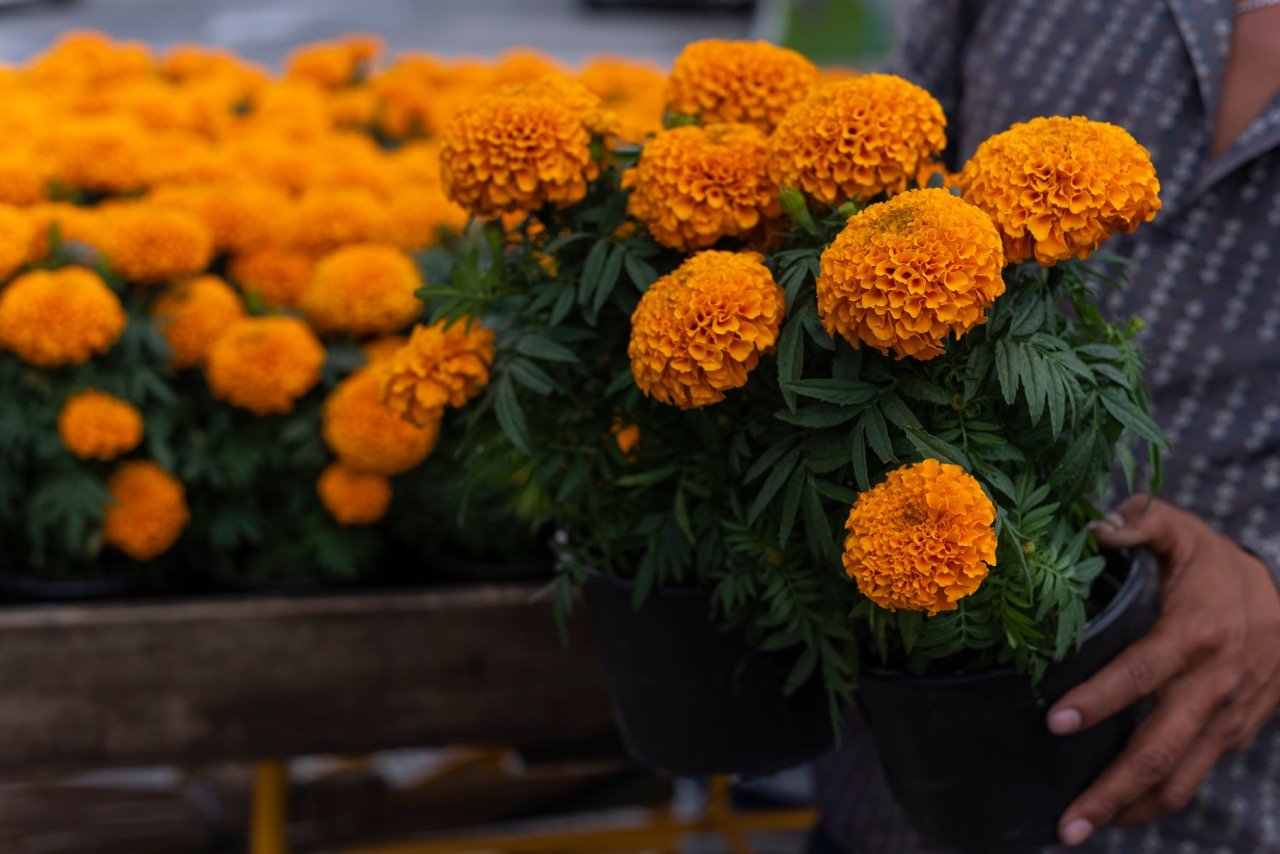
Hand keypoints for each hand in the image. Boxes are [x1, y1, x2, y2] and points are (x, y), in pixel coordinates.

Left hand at [1048, 495, 1279, 845]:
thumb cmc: (1215, 564)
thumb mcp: (1182, 531)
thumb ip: (1141, 521)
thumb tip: (1097, 524)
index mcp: (1197, 633)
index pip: (1141, 673)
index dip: (1099, 700)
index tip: (1053, 723)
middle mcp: (1215, 684)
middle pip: (1160, 748)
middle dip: (1111, 789)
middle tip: (1066, 823)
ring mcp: (1228, 716)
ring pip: (1181, 776)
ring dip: (1132, 809)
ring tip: (1081, 830)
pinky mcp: (1233, 734)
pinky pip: (1195, 775)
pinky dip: (1158, 800)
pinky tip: (1119, 811)